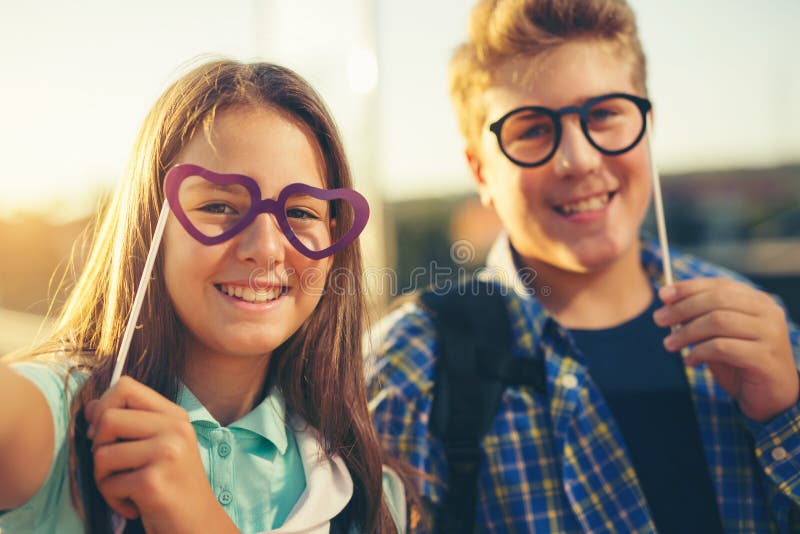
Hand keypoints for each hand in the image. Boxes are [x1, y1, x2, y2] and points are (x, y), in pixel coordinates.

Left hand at [86, 376, 238, 533]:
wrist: (198, 524)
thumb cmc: (173, 486)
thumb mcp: (158, 446)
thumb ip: (129, 423)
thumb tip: (90, 406)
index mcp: (175, 416)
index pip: (126, 386)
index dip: (104, 406)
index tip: (106, 434)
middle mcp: (175, 429)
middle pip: (107, 418)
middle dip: (98, 446)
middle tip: (114, 466)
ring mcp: (167, 454)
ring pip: (101, 454)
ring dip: (104, 478)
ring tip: (125, 489)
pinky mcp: (153, 482)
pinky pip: (107, 484)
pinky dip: (113, 499)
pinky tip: (134, 505)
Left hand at [654, 277, 798, 422]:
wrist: (771, 397)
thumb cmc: (740, 363)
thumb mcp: (717, 336)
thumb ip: (699, 318)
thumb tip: (667, 300)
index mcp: (757, 301)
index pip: (719, 285)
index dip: (689, 288)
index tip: (662, 294)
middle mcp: (768, 312)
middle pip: (717, 300)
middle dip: (682, 308)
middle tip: (658, 319)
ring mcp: (770, 333)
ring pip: (718, 321)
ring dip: (687, 332)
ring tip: (668, 344)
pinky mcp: (765, 356)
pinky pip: (723, 347)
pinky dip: (699, 352)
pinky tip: (689, 361)